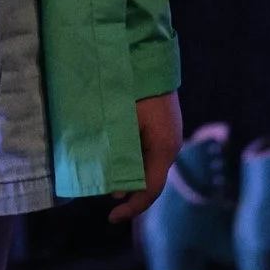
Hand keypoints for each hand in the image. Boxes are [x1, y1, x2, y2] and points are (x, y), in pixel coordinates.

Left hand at [110, 90, 183, 222]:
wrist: (144, 52)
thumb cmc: (132, 88)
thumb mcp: (121, 125)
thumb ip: (117, 156)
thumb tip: (113, 188)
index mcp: (164, 149)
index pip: (150, 190)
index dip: (132, 207)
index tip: (112, 217)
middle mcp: (169, 146)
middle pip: (148, 178)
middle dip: (126, 188)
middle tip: (100, 188)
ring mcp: (166, 135)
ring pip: (146, 164)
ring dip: (126, 171)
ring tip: (102, 170)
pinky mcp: (160, 125)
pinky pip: (145, 150)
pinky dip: (130, 157)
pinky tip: (113, 153)